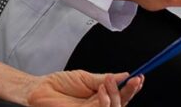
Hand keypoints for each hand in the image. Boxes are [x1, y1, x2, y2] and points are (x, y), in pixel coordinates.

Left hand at [26, 71, 142, 105]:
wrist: (41, 89)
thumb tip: (124, 75)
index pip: (121, 96)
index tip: (139, 78)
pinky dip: (105, 101)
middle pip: (121, 105)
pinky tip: (101, 90)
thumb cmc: (59, 83)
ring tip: (108, 82)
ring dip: (116, 95)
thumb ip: (105, 79)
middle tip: (130, 79)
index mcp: (100, 97)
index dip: (132, 89)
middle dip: (128, 92)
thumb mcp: (86, 77)